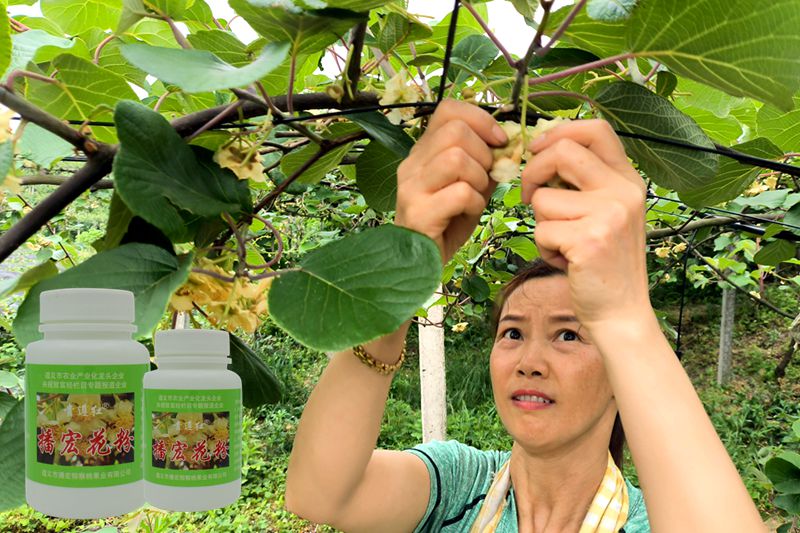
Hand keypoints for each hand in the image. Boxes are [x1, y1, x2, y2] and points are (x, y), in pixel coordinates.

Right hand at [395, 99, 507, 264]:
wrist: (420, 264)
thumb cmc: (446, 223)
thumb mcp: (469, 186)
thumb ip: (484, 164)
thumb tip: (510, 145)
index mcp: (422, 152)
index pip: (448, 110)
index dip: (481, 119)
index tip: (499, 141)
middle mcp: (412, 164)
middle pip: (455, 131)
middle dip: (483, 152)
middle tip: (486, 177)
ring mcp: (411, 188)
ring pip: (455, 158)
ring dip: (479, 178)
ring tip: (476, 196)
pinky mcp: (418, 213)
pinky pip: (460, 192)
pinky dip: (475, 203)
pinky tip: (469, 213)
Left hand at [520, 119, 651, 328]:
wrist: (620, 312)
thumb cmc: (603, 263)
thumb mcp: (605, 213)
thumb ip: (583, 183)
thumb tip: (540, 151)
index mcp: (628, 180)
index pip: (595, 129)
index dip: (558, 131)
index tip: (536, 149)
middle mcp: (624, 192)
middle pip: (562, 152)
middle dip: (532, 172)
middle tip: (529, 197)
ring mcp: (609, 215)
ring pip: (543, 198)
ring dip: (541, 223)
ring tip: (563, 244)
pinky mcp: (589, 240)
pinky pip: (541, 230)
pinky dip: (543, 248)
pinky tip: (565, 261)